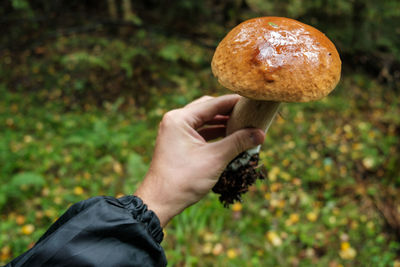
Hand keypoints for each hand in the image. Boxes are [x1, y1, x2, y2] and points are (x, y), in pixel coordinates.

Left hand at [134, 95, 264, 226]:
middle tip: (250, 113)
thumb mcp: (215, 159)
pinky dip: (214, 134)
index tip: (253, 101)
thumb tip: (261, 134)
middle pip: (207, 109)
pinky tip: (230, 138)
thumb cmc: (183, 180)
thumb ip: (238, 143)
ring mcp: (175, 132)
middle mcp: (175, 121)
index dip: (234, 102)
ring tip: (244, 126)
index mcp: (179, 119)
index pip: (212, 104)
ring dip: (222, 124)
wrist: (160, 201)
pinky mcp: (178, 143)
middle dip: (229, 112)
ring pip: (204, 121)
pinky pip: (199, 132)